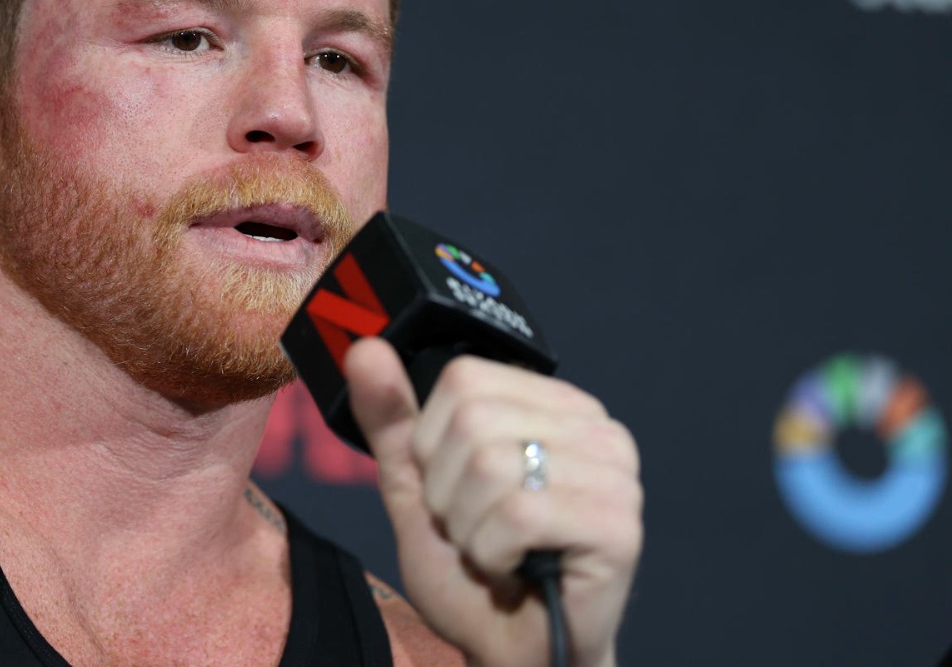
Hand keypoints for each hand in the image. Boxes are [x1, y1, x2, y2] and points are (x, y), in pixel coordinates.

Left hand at [345, 340, 641, 666]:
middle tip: (477, 528)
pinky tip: (516, 568)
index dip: (435, 443)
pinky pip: (519, 514)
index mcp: (553, 403)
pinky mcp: (620, 524)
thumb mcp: (417, 485)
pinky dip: (494, 551)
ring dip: (470, 526)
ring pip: (492, 465)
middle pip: (474, 420)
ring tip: (496, 549)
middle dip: (448, 491)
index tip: (457, 489)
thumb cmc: (473, 568)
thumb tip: (366, 347)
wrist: (512, 650)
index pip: (464, 378)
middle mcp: (596, 426)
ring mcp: (616, 473)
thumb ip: (393, 417)